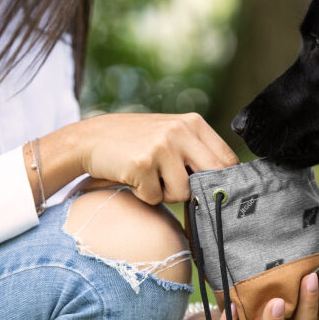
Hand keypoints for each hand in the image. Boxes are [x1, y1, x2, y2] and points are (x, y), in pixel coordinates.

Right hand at [74, 112, 238, 203]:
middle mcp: (181, 131)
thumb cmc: (137, 142)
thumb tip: (226, 185)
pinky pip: (156, 197)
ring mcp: (162, 146)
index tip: (212, 191)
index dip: (223, 181)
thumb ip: (197, 152)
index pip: (227, 159)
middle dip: (199, 191)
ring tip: (150, 178)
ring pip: (183, 193)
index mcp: (193, 123)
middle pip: (212, 177)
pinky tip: (134, 179)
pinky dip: (145, 195)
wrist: (90, 138)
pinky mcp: (142, 163)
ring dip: (166, 194)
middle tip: (179, 190)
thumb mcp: (172, 135)